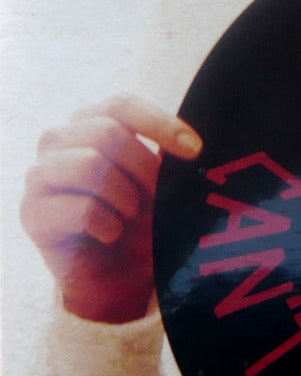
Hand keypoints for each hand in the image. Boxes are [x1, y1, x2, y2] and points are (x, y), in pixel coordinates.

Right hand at [21, 95, 201, 323]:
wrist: (116, 270)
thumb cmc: (141, 214)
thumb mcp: (161, 178)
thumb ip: (169, 153)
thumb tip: (194, 143)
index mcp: (92, 120)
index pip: (121, 104)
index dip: (159, 123)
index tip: (194, 150)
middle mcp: (59, 139)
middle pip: (107, 132)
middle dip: (143, 167)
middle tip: (158, 195)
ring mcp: (39, 174)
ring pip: (90, 164)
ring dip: (125, 195)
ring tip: (130, 214)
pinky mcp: (31, 212)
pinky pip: (80, 209)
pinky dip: (108, 224)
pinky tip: (111, 233)